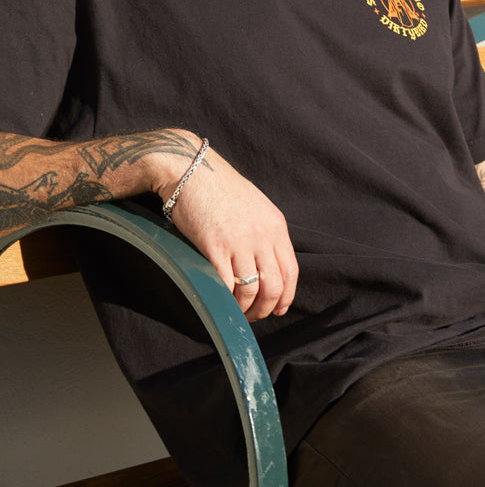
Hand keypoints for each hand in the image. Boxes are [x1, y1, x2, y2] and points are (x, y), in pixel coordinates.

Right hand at [158, 141, 297, 321]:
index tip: (278, 309)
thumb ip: (265, 233)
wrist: (191, 170)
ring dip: (244, 309)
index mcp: (276, 226)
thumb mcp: (256, 207)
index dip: (286, 296)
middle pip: (274, 286)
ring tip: (235, 311)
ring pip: (250, 290)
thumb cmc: (220, 189)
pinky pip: (225, 284)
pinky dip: (225, 300)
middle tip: (254, 316)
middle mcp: (262, 235)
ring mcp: (239, 241)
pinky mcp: (214, 246)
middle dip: (265, 308)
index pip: (291, 271)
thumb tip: (267, 264)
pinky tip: (220, 303)